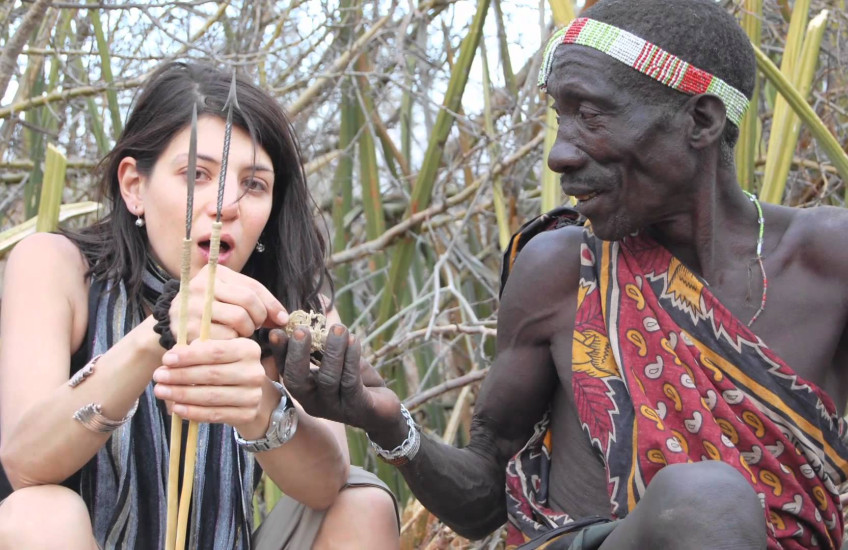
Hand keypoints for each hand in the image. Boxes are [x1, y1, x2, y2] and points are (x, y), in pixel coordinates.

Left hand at [151, 338, 268, 429]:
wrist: (250, 393)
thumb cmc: (227, 367)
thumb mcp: (218, 352)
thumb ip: (198, 350)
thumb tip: (174, 354)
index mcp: (248, 349)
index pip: (215, 352)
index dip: (189, 356)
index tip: (166, 359)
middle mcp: (254, 372)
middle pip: (212, 374)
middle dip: (180, 376)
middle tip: (158, 376)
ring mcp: (253, 395)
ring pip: (211, 396)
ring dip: (182, 394)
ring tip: (161, 391)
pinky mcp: (247, 414)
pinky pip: (215, 414)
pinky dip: (193, 412)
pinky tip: (176, 408)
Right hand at [171, 264, 288, 341]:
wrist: (174, 324)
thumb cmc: (211, 310)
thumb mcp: (231, 296)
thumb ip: (257, 301)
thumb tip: (283, 319)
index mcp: (214, 274)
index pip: (252, 287)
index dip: (272, 305)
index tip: (281, 319)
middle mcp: (201, 286)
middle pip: (247, 301)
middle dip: (259, 318)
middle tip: (255, 326)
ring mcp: (193, 307)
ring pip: (239, 319)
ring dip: (247, 331)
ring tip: (240, 332)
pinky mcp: (189, 329)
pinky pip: (226, 337)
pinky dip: (232, 341)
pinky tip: (227, 340)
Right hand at [277, 324, 408, 444]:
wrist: (382, 409)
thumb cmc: (354, 380)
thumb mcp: (335, 361)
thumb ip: (321, 344)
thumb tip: (310, 310)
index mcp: (305, 390)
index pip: (286, 371)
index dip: (279, 352)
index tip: (276, 331)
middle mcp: (314, 401)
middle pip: (297, 381)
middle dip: (298, 354)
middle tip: (302, 330)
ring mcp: (334, 407)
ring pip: (328, 378)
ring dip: (333, 350)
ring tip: (338, 328)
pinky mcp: (357, 407)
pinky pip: (350, 381)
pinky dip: (351, 358)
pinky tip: (353, 340)